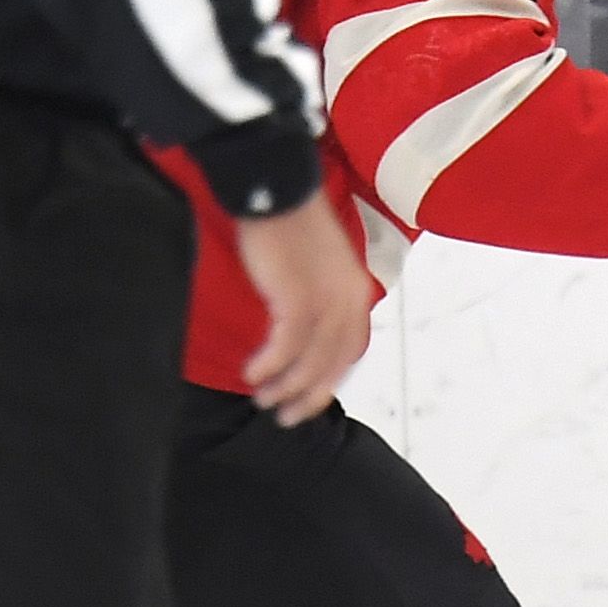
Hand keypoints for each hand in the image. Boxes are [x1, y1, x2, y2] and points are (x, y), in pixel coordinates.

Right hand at [232, 199, 373, 426]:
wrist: (278, 191)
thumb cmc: (290, 225)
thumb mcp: (317, 266)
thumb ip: (318, 298)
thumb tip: (300, 331)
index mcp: (355, 294)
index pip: (349, 352)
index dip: (329, 380)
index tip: (308, 398)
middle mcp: (348, 302)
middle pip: (332, 365)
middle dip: (307, 396)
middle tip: (284, 416)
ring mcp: (326, 302)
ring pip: (309, 362)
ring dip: (284, 386)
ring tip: (261, 399)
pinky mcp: (299, 299)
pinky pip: (286, 347)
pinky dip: (269, 365)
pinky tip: (252, 374)